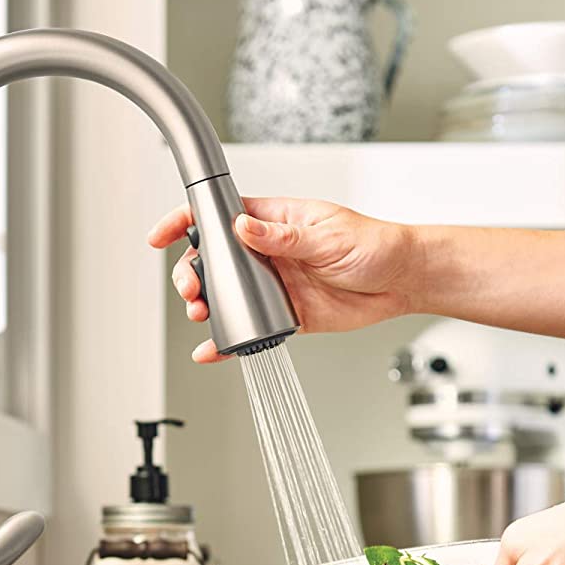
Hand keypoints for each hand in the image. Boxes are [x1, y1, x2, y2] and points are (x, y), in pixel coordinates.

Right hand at [147, 197, 419, 361]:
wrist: (402, 281)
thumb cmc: (374, 245)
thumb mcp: (328, 235)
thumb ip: (284, 236)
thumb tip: (244, 227)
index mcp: (274, 221)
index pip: (220, 215)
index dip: (187, 221)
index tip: (162, 235)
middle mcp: (268, 252)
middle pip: (213, 260)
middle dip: (192, 274)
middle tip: (193, 290)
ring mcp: (274, 284)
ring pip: (226, 295)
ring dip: (207, 306)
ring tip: (204, 315)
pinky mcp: (286, 315)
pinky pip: (251, 327)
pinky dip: (230, 340)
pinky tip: (213, 349)